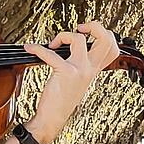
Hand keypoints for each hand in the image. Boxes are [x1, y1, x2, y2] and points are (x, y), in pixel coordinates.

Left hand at [22, 21, 119, 143]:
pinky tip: (30, 48)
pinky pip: (51, 53)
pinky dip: (37, 48)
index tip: (87, 32)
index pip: (113, 48)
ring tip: (53, 44)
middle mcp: (90, 69)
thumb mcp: (75, 81)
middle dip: (94, 25)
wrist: (52, 117)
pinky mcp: (66, 72)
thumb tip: (67, 46)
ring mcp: (80, 70)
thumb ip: (78, 65)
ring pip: (79, 38)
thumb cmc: (60, 99)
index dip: (104, 34)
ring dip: (63, 35)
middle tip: (79, 28)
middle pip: (106, 39)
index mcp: (94, 70)